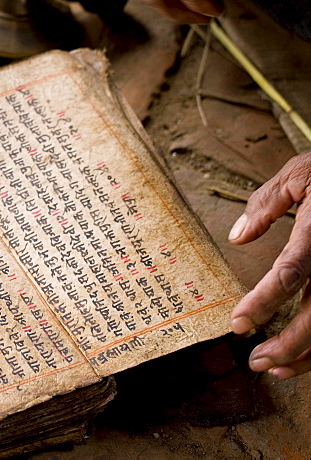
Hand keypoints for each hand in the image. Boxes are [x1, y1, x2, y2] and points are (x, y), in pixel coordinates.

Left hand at [229, 153, 310, 378]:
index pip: (290, 273)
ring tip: (274, 368)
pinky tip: (302, 358)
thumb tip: (237, 236)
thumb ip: (266, 204)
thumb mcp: (298, 173)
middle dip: (287, 344)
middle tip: (254, 361)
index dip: (263, 301)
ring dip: (307, 353)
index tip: (237, 324)